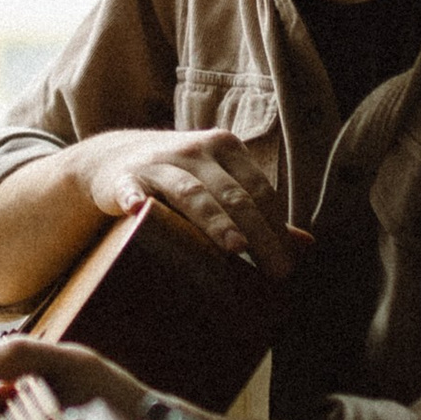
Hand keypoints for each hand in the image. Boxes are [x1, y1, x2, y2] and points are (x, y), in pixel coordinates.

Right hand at [75, 126, 302, 283]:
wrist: (113, 160)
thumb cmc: (179, 179)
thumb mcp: (220, 185)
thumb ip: (260, 212)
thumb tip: (306, 244)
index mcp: (226, 148)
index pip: (260, 190)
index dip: (277, 227)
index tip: (288, 263)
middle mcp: (196, 151)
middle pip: (234, 195)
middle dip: (259, 233)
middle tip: (276, 271)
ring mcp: (159, 163)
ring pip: (193, 193)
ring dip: (214, 220)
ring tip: (234, 248)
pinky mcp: (125, 178)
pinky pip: (132, 190)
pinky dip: (136, 200)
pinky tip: (139, 211)